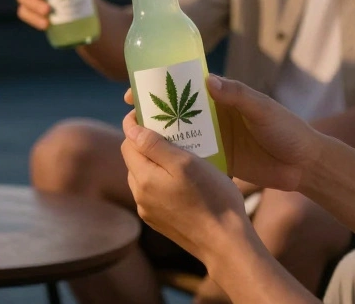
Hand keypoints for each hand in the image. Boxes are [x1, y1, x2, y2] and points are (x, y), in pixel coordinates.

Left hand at [120, 111, 251, 266]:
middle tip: (171, 129)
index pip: (128, 142)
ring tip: (180, 152)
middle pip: (135, 159)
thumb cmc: (211, 198)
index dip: (136, 124)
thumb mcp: (185, 163)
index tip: (150, 111)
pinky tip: (184, 178)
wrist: (226, 243)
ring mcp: (149, 211)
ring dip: (156, 162)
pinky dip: (163, 180)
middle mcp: (140, 196)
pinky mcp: (160, 222)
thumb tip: (131, 129)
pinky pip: (155, 192)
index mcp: (143, 179)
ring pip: (145, 176)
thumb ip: (154, 145)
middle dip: (148, 142)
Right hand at [125, 75, 323, 192]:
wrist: (305, 165)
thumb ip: (239, 96)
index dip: (159, 84)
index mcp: (222, 96)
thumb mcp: (263, 109)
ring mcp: (214, 138)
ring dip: (160, 137)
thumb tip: (209, 80)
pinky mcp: (218, 160)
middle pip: (175, 110)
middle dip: (151, 112)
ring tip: (136, 143)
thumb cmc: (288, 129)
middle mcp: (213, 115)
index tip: (135, 89)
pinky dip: (176, 160)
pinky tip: (157, 166)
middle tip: (128, 119)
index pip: (185, 84)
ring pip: (180, 135)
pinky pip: (191, 158)